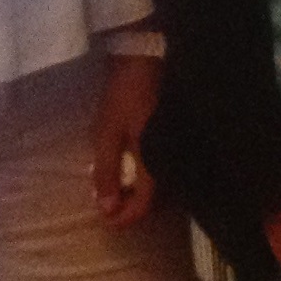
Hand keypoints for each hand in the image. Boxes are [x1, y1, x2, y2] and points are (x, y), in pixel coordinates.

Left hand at [89, 52, 161, 228]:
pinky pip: (162, 169)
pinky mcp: (174, 138)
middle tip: (107, 204)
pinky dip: (145, 177)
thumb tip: (107, 208)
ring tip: (116, 188)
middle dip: (130, 208)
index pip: (143, 206)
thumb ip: (107, 172)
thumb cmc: (125, 97)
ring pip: (160, 186)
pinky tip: (132, 169)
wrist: (148, 59)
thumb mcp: (108, 134)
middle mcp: (171, 160)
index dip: (123, 219)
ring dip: (137, 193)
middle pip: (154, 201)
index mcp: (154, 162)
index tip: (105, 220)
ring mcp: (175, 149)